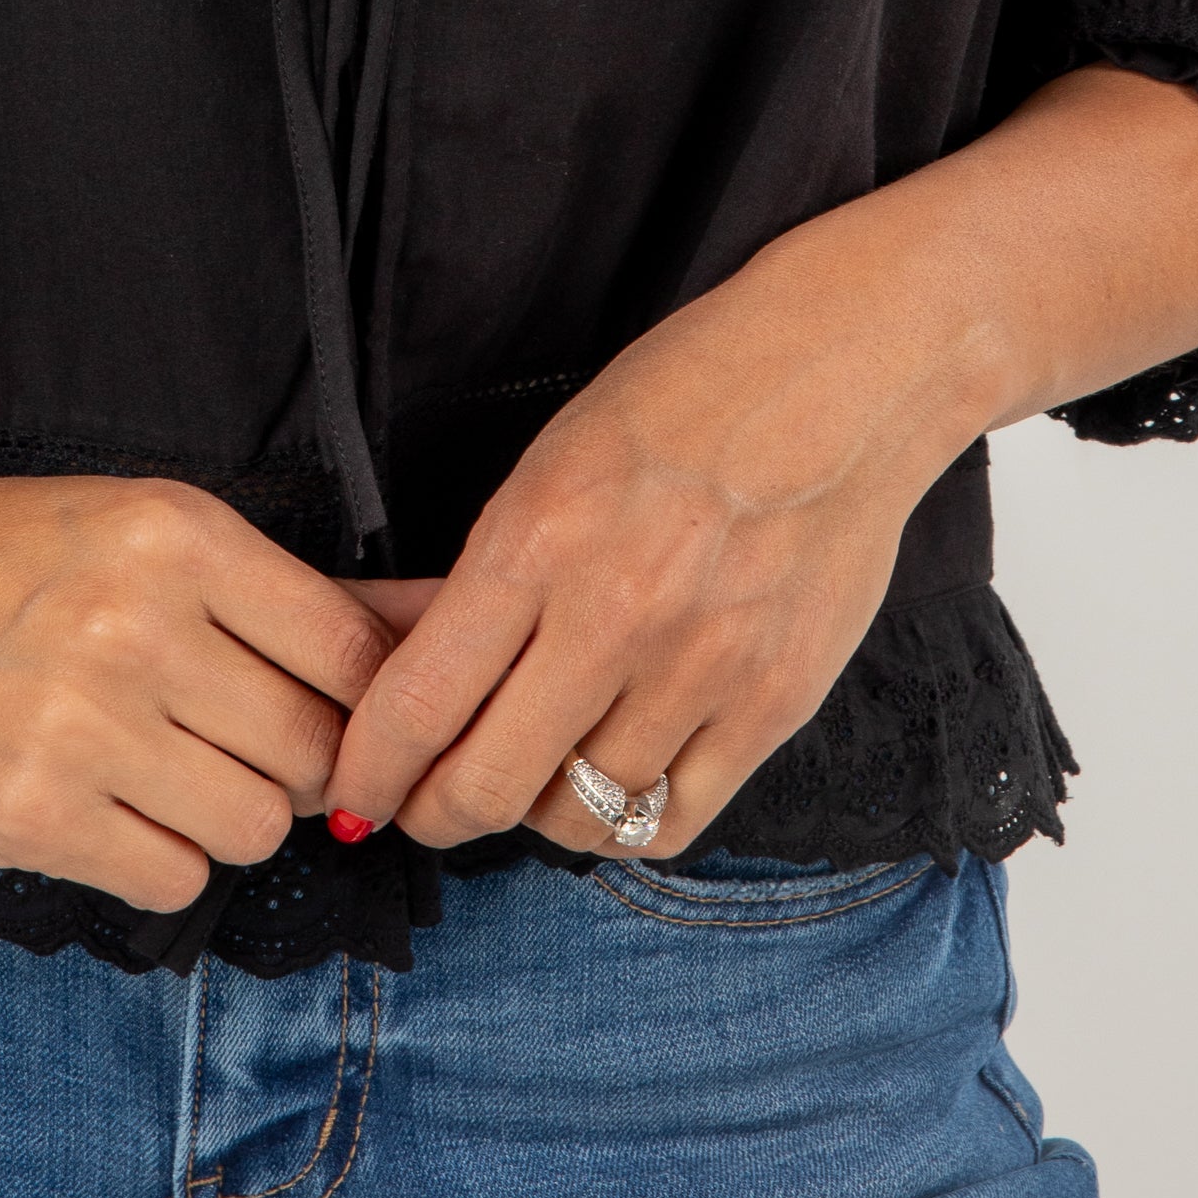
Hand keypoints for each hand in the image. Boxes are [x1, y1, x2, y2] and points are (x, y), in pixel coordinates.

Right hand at [0, 458, 401, 916]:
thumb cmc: (17, 553)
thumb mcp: (148, 527)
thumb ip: (274, 597)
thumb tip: (422, 645)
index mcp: (178, 536)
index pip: (350, 651)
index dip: (365, 697)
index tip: (336, 709)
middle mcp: (135, 627)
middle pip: (314, 750)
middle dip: (298, 760)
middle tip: (243, 740)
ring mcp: (78, 728)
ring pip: (256, 824)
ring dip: (231, 811)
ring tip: (169, 767)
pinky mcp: (27, 815)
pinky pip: (174, 878)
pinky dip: (161, 854)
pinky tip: (113, 803)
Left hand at [320, 278, 936, 861]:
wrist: (844, 377)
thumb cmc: (685, 397)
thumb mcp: (551, 459)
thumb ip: (479, 576)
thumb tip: (391, 659)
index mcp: (538, 537)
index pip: (418, 703)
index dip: (370, 771)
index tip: (354, 790)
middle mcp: (615, 615)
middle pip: (485, 786)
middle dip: (434, 812)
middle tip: (425, 805)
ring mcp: (702, 670)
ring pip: (576, 817)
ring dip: (534, 810)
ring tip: (530, 773)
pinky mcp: (774, 705)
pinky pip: (671, 820)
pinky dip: (624, 819)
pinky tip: (611, 780)